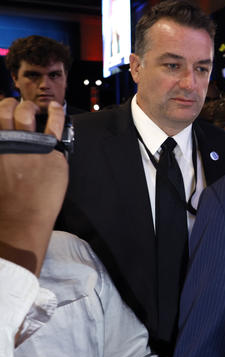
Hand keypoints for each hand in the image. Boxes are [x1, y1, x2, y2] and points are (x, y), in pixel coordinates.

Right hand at [0, 99, 67, 275]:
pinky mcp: (52, 151)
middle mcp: (7, 141)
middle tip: (19, 109)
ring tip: (36, 109)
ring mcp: (30, 144)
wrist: (21, 219)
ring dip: (30, 107)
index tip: (2, 110)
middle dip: (12, 106)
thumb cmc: (4, 203)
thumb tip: (5, 146)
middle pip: (6, 110)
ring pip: (27, 112)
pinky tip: (57, 108)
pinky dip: (56, 112)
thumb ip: (2, 154)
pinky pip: (55, 124)